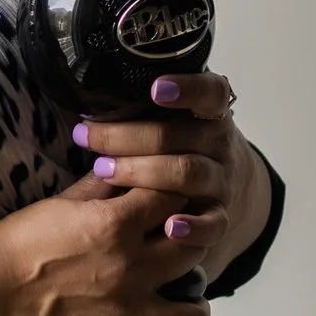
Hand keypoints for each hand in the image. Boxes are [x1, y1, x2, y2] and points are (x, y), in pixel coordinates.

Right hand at [0, 172, 214, 315]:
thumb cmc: (14, 245)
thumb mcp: (59, 203)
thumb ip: (101, 189)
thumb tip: (129, 172)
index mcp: (115, 224)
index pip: (176, 197)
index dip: (181, 196)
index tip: (177, 201)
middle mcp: (131, 267)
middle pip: (196, 248)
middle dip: (195, 244)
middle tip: (185, 248)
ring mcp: (127, 312)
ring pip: (196, 311)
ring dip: (198, 302)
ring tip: (188, 299)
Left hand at [72, 71, 262, 280]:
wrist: (226, 184)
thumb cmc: (182, 145)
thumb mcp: (175, 118)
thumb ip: (146, 108)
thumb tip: (90, 98)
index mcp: (210, 113)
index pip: (210, 92)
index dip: (187, 88)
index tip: (156, 88)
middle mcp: (218, 144)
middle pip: (179, 135)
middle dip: (129, 136)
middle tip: (89, 136)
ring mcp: (220, 181)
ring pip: (188, 173)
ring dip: (144, 172)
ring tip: (105, 172)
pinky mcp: (220, 216)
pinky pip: (212, 223)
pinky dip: (192, 226)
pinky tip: (169, 227)